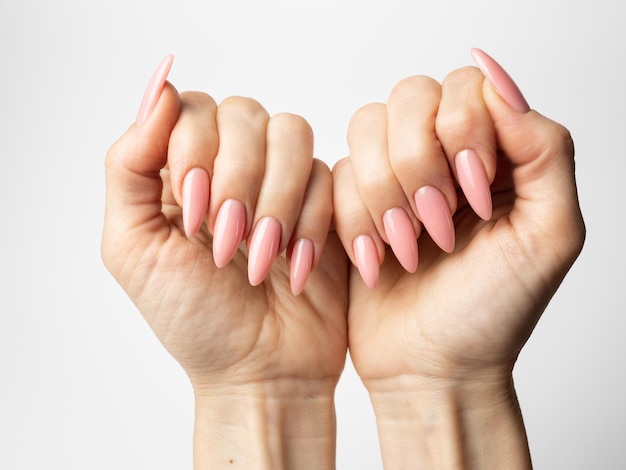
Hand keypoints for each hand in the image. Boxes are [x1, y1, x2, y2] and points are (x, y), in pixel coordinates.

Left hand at [102, 56, 347, 467]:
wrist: (261, 370)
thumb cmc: (195, 319)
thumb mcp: (134, 247)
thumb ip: (129, 165)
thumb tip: (157, 88)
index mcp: (181, 170)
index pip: (192, 108)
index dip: (197, 150)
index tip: (193, 215)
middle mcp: (232, 166)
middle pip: (245, 113)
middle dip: (239, 179)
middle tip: (228, 242)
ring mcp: (281, 181)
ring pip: (292, 133)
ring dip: (278, 200)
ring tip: (262, 259)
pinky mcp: (325, 201)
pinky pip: (330, 174)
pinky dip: (313, 223)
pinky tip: (296, 267)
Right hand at [332, 49, 584, 467]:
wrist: (431, 368)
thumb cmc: (491, 314)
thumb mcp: (549, 236)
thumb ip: (545, 150)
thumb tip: (498, 84)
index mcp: (498, 154)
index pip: (467, 88)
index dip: (463, 134)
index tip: (476, 200)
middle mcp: (443, 154)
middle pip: (409, 97)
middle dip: (417, 166)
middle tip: (438, 228)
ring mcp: (394, 174)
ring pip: (365, 127)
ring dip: (383, 194)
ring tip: (406, 247)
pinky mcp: (353, 199)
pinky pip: (335, 172)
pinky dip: (354, 219)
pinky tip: (377, 259)